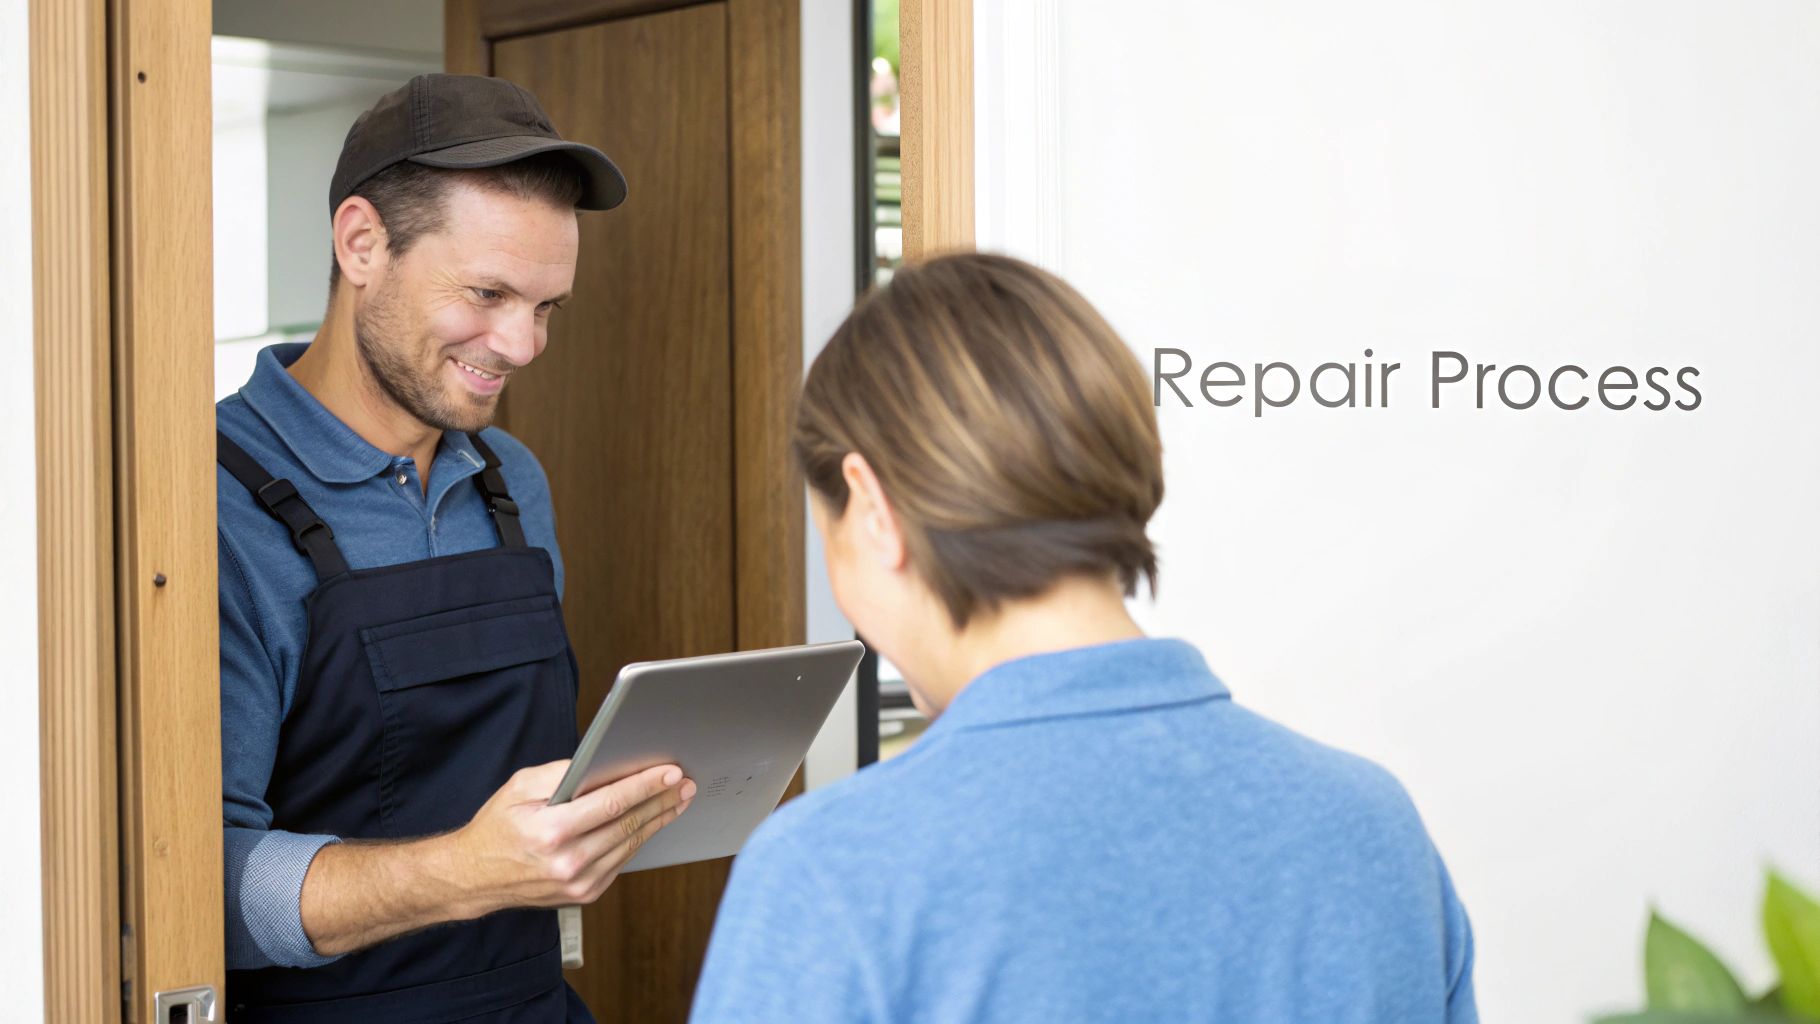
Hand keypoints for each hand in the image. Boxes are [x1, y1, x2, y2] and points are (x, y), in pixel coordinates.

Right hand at [446, 759, 694, 916]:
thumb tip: (602, 762)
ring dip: (658, 820)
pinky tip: (651, 821)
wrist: (474, 877)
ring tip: (677, 799)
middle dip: (662, 800)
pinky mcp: (585, 895)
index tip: (670, 771)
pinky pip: (621, 861)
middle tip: (685, 782)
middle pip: (628, 825)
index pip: (611, 803)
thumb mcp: (519, 787)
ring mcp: (578, 884)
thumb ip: (562, 774)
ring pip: (630, 845)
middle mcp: (567, 862)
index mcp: (550, 832)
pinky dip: (638, 839)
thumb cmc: (497, 827)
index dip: (645, 786)